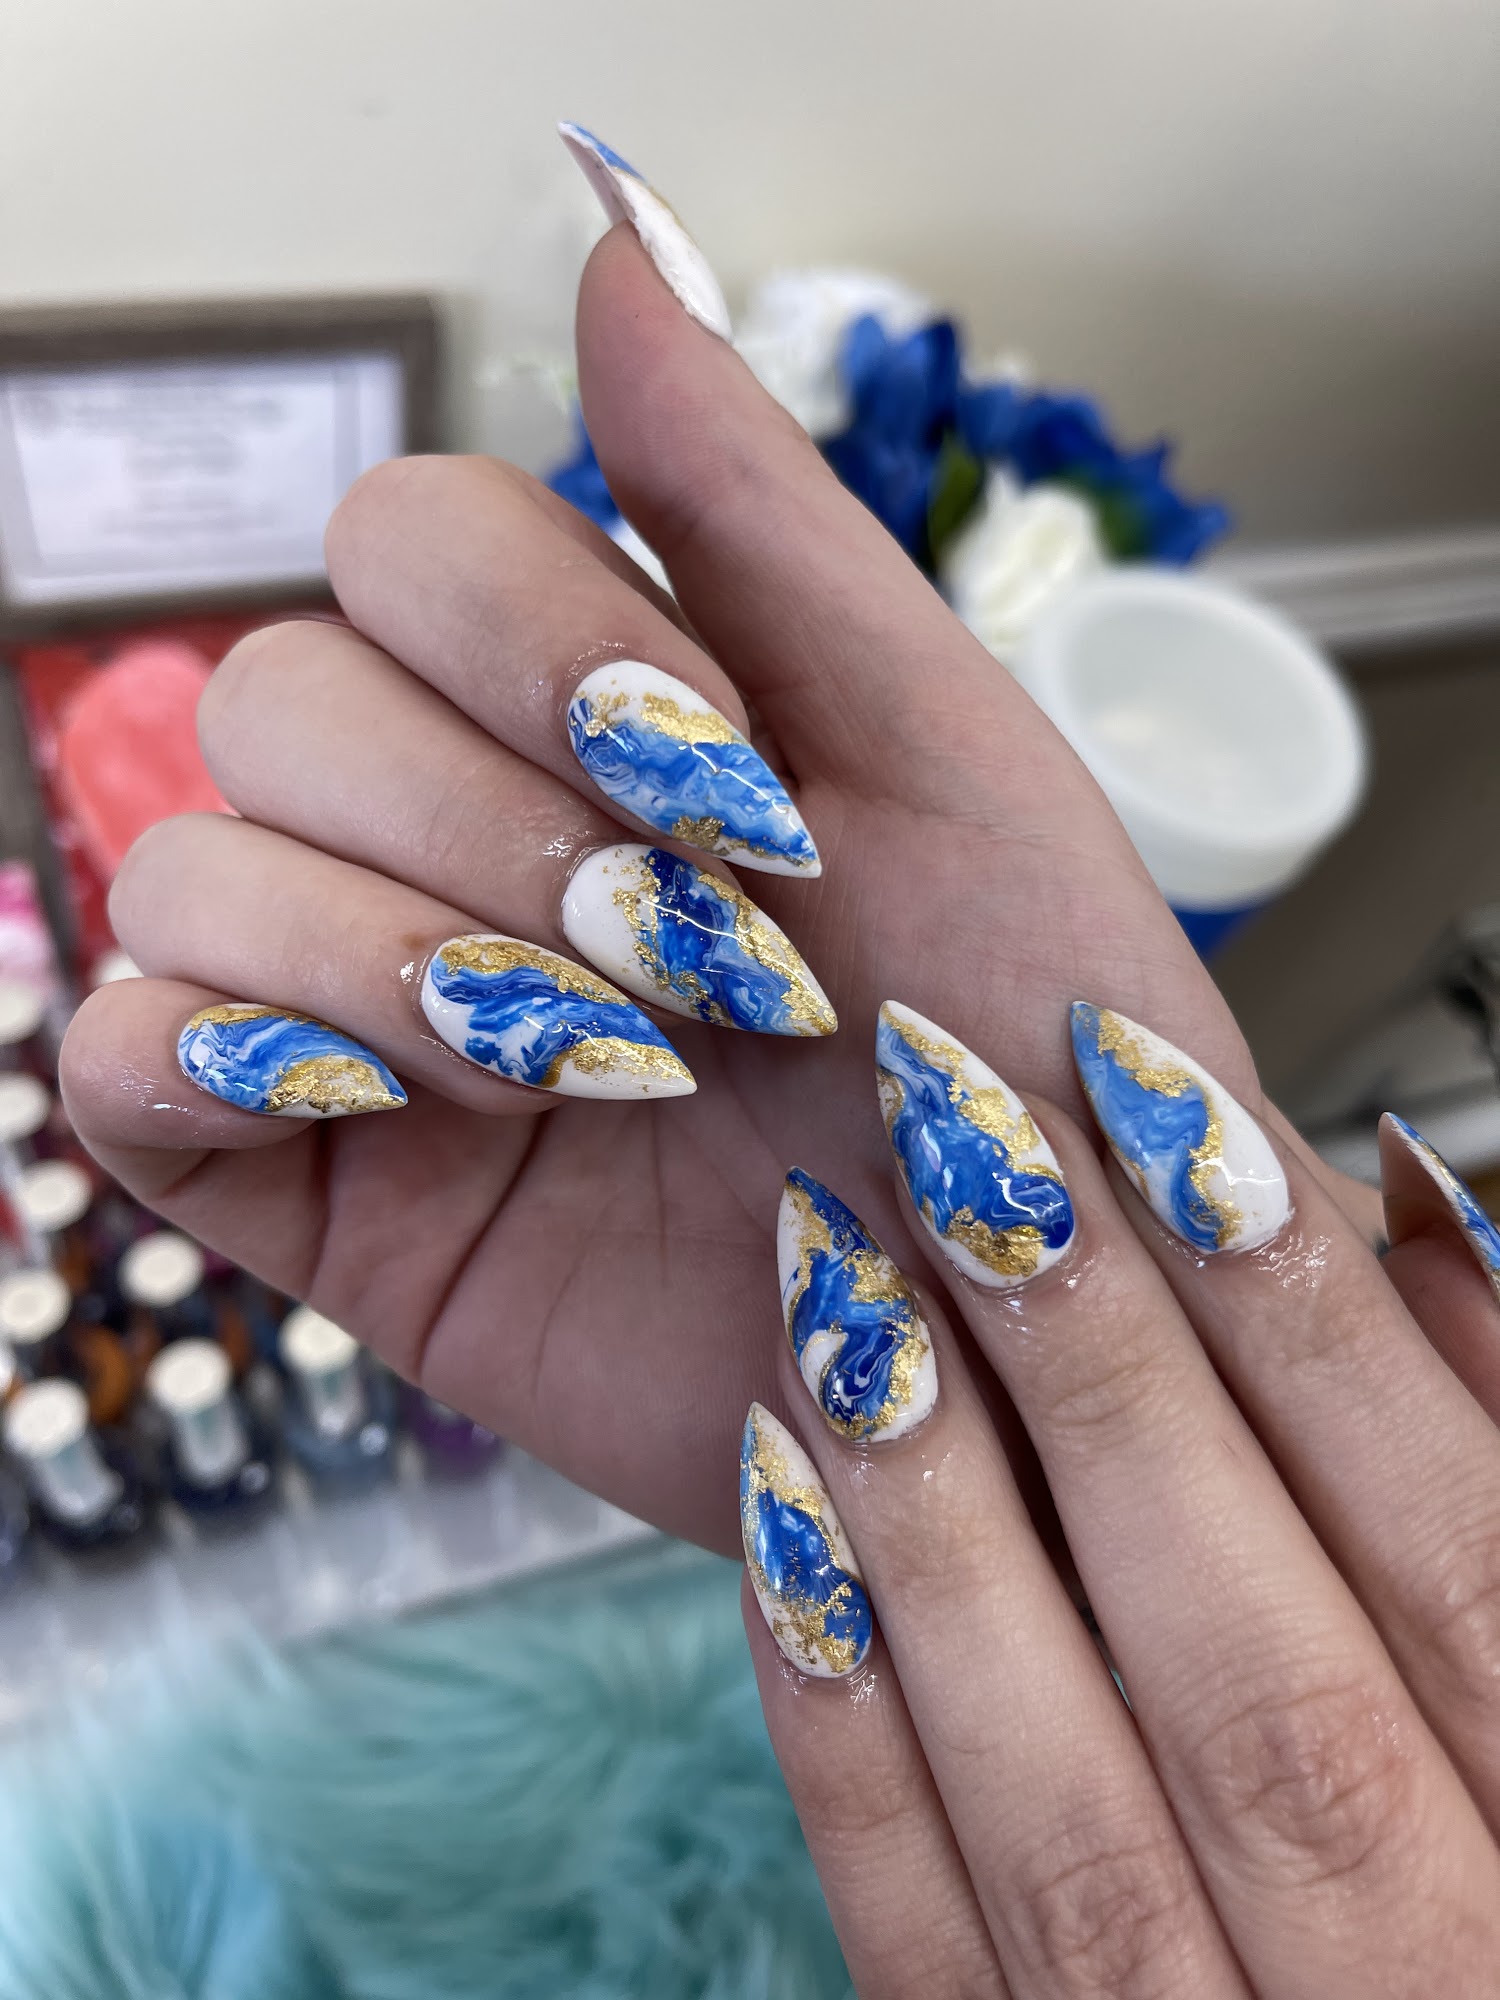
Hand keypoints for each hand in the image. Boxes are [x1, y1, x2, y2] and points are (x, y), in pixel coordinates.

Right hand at [62, 214, 1334, 1549]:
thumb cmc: (1015, 1024)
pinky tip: (423, 1102)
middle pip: (277, 693)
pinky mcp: (309, 1176)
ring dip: (396, 953)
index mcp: (576, 709)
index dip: (535, 643)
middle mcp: (444, 832)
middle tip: (683, 957)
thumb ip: (750, 499)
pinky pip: (125, 1063)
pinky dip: (237, 1059)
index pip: (402, 539)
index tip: (726, 783)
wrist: (1029, 1310)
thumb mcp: (929, 732)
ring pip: (193, 865)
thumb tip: (606, 231)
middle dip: (485, 822)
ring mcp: (359, 1003)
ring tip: (597, 1066)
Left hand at [744, 1020, 1499, 1996]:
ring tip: (845, 1292)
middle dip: (1112, 1401)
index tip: (1173, 1118)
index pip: (1476, 1576)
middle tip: (977, 1161)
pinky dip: (844, 1731)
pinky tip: (779, 1504)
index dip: (1316, 1336)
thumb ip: (1496, 1435)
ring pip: (1076, 1835)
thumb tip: (1419, 1205)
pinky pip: (920, 1958)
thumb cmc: (1420, 1734)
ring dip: (944, 1539)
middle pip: (1269, 1698)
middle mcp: (1422, 1990)